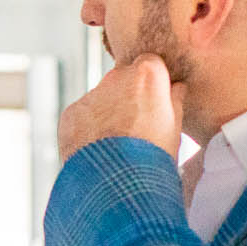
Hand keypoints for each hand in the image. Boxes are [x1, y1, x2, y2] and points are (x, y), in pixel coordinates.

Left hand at [57, 54, 184, 161]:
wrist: (117, 183)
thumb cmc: (154, 156)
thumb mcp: (175, 127)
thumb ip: (174, 100)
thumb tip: (176, 87)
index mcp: (146, 75)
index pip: (150, 63)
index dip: (153, 81)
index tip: (155, 97)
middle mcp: (114, 78)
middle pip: (122, 77)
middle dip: (128, 94)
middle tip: (135, 123)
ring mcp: (90, 95)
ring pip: (100, 97)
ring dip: (107, 111)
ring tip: (117, 141)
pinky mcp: (70, 113)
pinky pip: (82, 115)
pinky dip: (89, 127)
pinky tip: (99, 147)